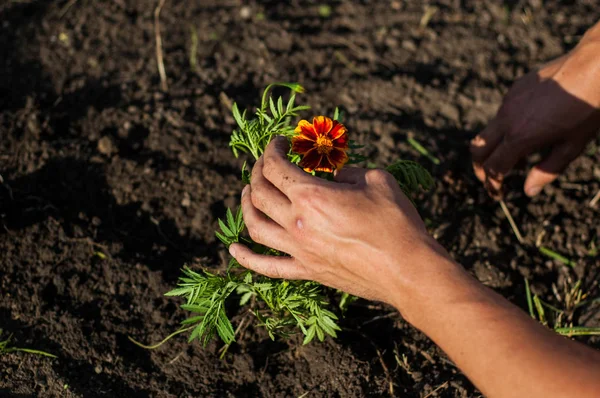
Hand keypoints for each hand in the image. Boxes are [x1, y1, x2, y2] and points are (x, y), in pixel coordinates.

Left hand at [228, 137, 445, 312]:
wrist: (408, 270)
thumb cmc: (397, 223)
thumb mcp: (377, 181)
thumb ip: (350, 172)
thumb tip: (336, 176)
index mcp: (312, 196)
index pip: (276, 167)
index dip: (272, 149)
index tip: (279, 143)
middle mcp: (297, 223)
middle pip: (260, 193)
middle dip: (258, 171)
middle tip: (266, 163)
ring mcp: (299, 250)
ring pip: (255, 226)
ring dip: (246, 206)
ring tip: (248, 193)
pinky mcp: (307, 272)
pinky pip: (267, 267)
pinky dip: (246, 258)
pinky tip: (233, 249)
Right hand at [471, 36, 599, 197]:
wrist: (594, 66)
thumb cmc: (589, 108)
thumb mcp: (572, 146)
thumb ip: (547, 170)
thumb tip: (528, 191)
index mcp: (520, 137)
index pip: (493, 168)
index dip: (492, 185)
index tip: (497, 194)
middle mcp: (507, 120)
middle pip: (477, 149)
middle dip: (479, 168)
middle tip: (490, 179)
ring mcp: (508, 102)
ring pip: (488, 131)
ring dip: (494, 148)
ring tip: (516, 157)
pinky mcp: (514, 90)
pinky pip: (502, 113)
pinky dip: (506, 128)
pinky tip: (529, 128)